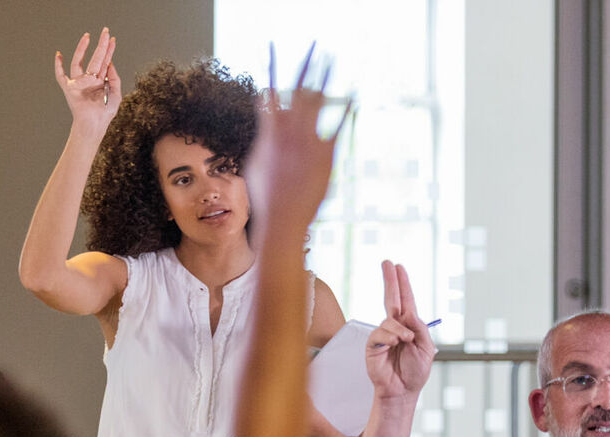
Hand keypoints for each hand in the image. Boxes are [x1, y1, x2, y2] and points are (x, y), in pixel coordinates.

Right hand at [52, 28, 120, 133]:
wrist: (95, 124)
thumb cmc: (105, 112)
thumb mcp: (116, 94)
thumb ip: (114, 78)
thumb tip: (110, 63)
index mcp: (100, 80)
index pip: (105, 61)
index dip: (109, 50)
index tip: (112, 39)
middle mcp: (89, 79)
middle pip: (94, 58)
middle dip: (101, 45)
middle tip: (105, 31)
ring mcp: (78, 82)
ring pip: (79, 62)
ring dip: (82, 49)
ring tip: (87, 37)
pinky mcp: (69, 89)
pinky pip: (61, 76)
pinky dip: (58, 66)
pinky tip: (59, 55)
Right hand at [246, 43, 349, 233]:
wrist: (283, 218)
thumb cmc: (266, 193)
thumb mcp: (255, 161)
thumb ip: (262, 137)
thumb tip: (262, 126)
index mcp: (269, 131)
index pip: (269, 91)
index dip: (270, 67)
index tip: (271, 48)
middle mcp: (289, 132)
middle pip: (299, 89)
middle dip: (307, 65)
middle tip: (316, 46)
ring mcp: (309, 141)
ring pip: (319, 102)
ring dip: (326, 78)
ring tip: (332, 58)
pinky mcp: (326, 155)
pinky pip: (338, 127)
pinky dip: (346, 110)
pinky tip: (354, 96)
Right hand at [364, 260, 435, 399]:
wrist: (403, 391)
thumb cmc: (415, 372)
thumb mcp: (427, 348)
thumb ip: (420, 329)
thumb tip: (409, 314)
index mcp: (409, 326)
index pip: (405, 300)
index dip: (402, 284)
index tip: (398, 267)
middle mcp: (395, 327)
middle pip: (391, 299)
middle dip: (390, 280)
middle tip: (387, 263)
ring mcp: (383, 335)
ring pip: (389, 320)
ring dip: (400, 329)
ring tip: (406, 342)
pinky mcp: (373, 345)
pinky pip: (380, 333)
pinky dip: (390, 337)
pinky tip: (395, 344)